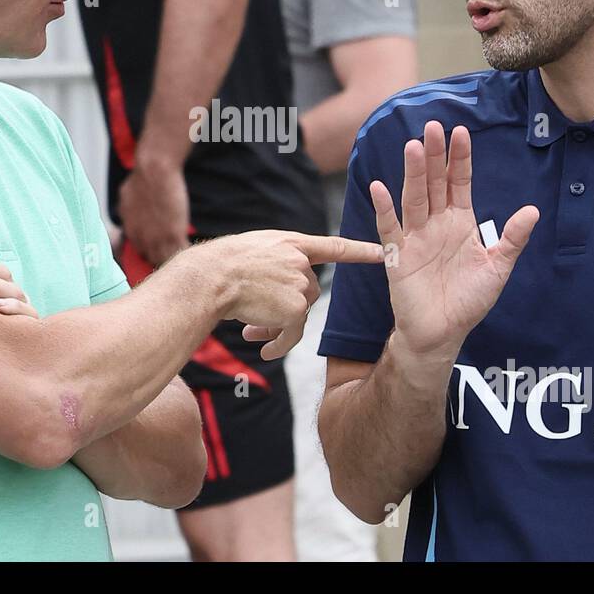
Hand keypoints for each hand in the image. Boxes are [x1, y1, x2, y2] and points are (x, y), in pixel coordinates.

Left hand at [117, 156, 189, 266]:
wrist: (154, 171)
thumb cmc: (139, 179)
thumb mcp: (125, 198)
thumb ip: (127, 212)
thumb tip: (128, 216)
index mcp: (130, 232)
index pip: (140, 252)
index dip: (151, 250)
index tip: (159, 246)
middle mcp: (142, 240)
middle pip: (153, 259)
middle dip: (162, 255)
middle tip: (173, 249)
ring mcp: (158, 240)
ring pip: (167, 260)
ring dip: (174, 256)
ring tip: (184, 250)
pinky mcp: (174, 235)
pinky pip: (181, 252)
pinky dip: (186, 251)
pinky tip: (192, 246)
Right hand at [199, 230, 382, 360]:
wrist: (210, 279)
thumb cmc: (223, 266)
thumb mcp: (255, 251)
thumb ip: (278, 263)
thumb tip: (288, 293)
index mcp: (291, 243)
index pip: (334, 247)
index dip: (360, 250)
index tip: (383, 252)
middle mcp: (300, 261)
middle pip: (308, 292)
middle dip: (287, 308)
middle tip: (257, 324)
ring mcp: (300, 284)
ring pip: (299, 314)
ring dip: (277, 327)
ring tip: (252, 334)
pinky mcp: (295, 308)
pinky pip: (292, 334)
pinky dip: (280, 345)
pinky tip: (264, 350)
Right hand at [372, 121, 537, 361]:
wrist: (442, 333)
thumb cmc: (468, 301)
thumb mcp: (498, 269)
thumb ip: (512, 240)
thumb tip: (532, 211)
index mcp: (460, 223)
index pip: (458, 183)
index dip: (459, 159)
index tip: (460, 132)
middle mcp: (436, 224)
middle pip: (433, 183)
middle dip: (433, 156)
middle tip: (432, 127)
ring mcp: (415, 238)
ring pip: (414, 198)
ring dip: (412, 173)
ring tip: (412, 146)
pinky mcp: (398, 256)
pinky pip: (389, 229)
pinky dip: (384, 209)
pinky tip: (380, 187)